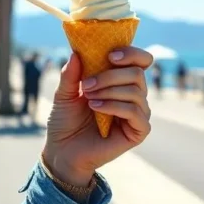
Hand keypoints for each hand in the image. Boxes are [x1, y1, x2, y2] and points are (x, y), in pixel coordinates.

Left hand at [41, 47, 153, 185]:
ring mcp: (138, 113)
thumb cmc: (66, 121)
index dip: (131, 53)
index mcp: (120, 81)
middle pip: (137, 73)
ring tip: (89, 99)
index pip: (141, 61)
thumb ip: (71, 74)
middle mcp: (134, 95)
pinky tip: (96, 108)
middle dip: (110, 76)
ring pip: (136, 91)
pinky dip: (115, 106)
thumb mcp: (65, 93)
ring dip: (109, 91)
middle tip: (87, 84)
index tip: (110, 55)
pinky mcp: (138, 131)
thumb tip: (76, 52)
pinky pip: (135, 112)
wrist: (62, 150)